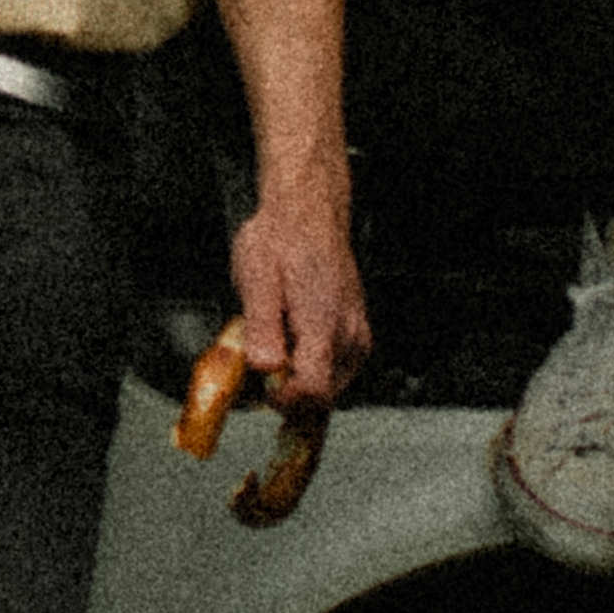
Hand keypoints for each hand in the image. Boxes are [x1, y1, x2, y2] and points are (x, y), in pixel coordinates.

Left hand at [223, 166, 369, 406]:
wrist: (308, 213)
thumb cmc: (281, 239)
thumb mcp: (256, 278)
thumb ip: (261, 327)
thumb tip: (264, 367)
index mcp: (323, 323)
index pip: (313, 390)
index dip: (283, 399)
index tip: (260, 387)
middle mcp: (348, 334)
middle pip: (323, 396)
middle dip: (289, 392)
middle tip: (260, 365)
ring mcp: (356, 335)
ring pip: (330, 386)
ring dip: (300, 380)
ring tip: (275, 344)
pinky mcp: (356, 333)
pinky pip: (336, 369)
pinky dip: (312, 367)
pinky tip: (292, 342)